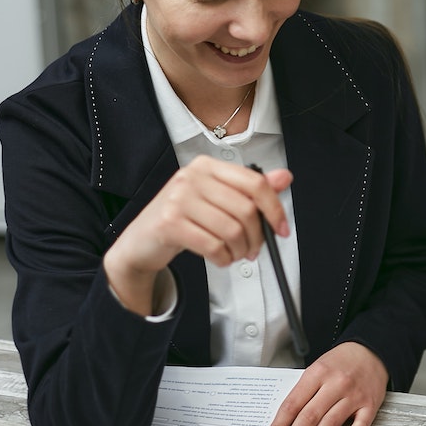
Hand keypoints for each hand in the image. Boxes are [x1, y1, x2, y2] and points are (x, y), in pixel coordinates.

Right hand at [103, 156, 291, 314]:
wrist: (141, 241)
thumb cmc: (183, 218)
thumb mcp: (217, 199)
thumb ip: (250, 189)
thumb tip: (285, 177)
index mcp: (207, 166)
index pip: (254, 182)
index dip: (274, 208)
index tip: (281, 229)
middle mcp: (192, 177)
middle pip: (246, 209)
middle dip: (257, 237)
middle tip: (254, 249)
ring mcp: (178, 198)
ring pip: (231, 230)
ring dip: (240, 250)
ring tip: (235, 254)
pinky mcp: (169, 223)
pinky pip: (213, 245)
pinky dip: (223, 258)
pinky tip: (220, 258)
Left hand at [264, 342, 388, 425]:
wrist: (372, 350)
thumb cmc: (342, 361)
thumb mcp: (317, 367)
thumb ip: (303, 391)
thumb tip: (286, 420)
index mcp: (319, 372)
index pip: (293, 404)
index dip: (279, 425)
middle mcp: (337, 384)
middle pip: (309, 417)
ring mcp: (354, 396)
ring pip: (329, 425)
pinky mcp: (370, 406)